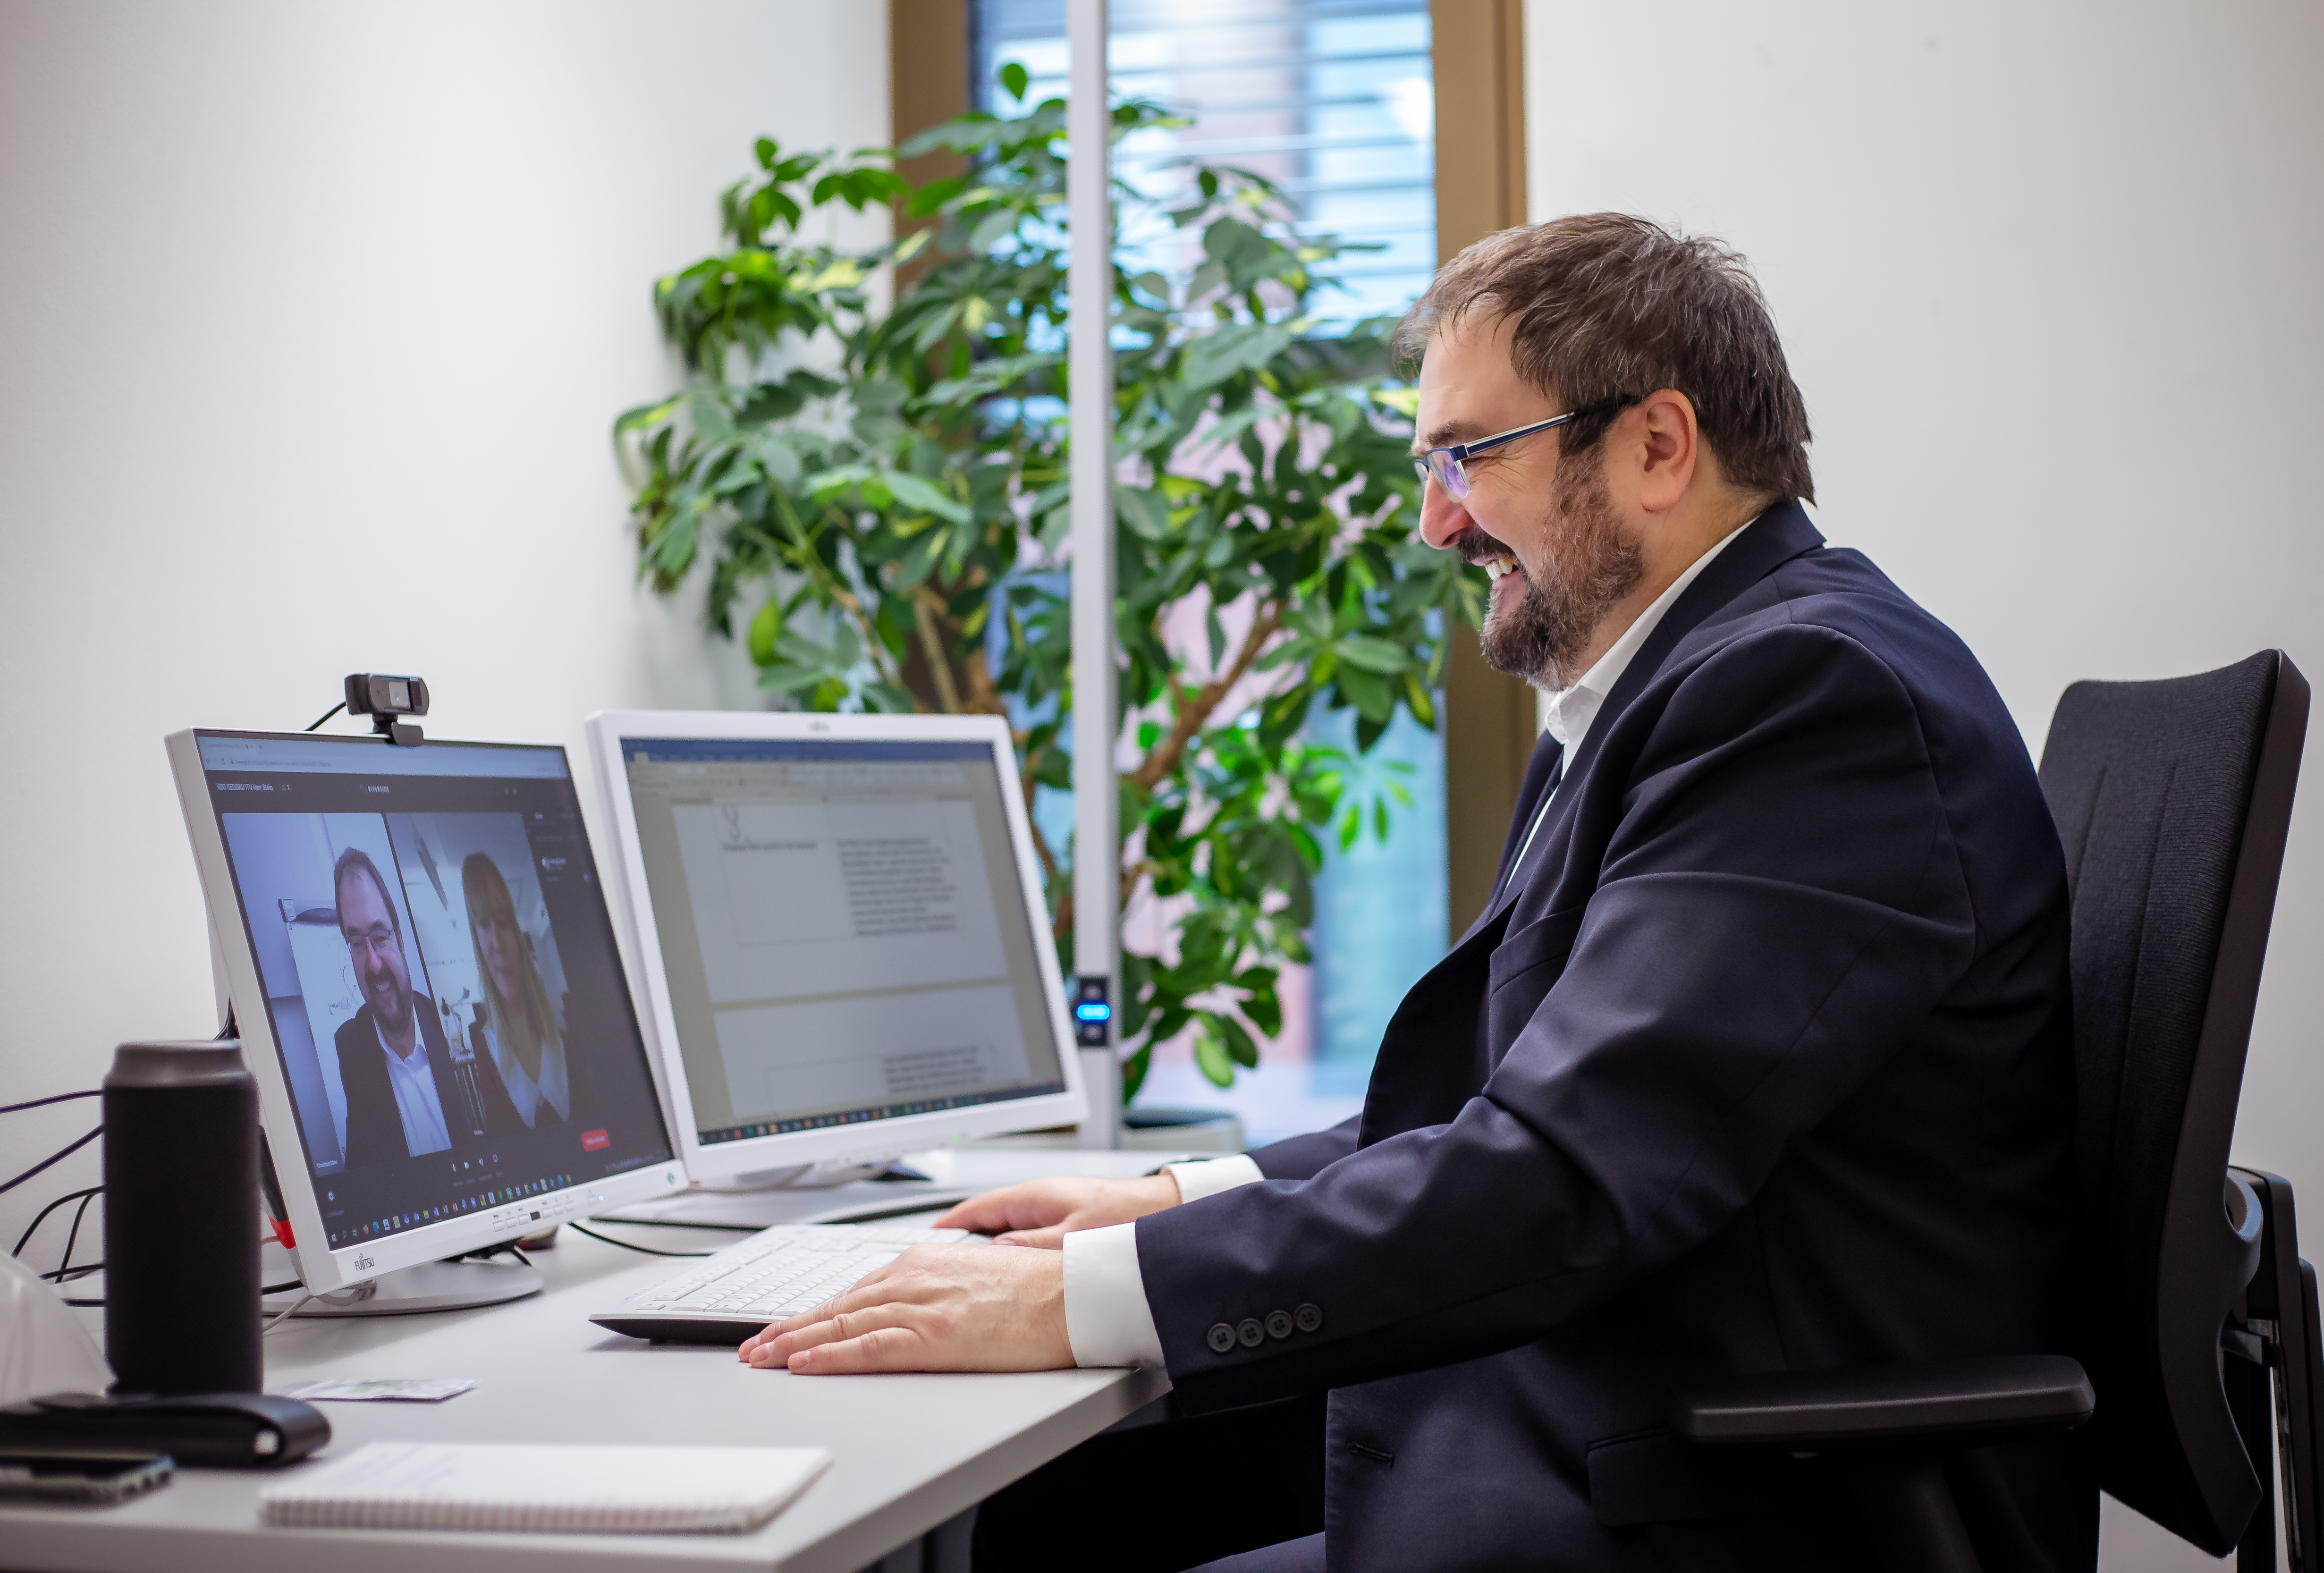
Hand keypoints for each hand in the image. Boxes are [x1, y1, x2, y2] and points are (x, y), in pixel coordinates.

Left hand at [738, 1244, 1070, 1373]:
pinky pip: (869, 1347)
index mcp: (926, 1261)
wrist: (1076, 1292)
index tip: (787, 1326)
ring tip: (762, 1357)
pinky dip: (831, 1355)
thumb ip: (940, 1282)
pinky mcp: (936, 1335)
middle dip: (790, 1327)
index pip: (855, 1289)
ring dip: (795, 1342)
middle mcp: (916, 1276)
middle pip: (838, 1305)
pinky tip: (805, 1363)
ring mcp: (923, 1305)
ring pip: (842, 1324)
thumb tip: (919, 1299)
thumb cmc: (1041, 1286)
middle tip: (754, 1346)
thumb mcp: (977, 1271)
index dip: (815, 1311)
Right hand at [931, 1173, 1181, 1247]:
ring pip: (1007, 1228)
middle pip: (986, 1219)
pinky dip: (1011, 1251)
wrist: (1167, 1211)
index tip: (925, 1242)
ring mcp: (1052, 1208)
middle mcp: (1039, 1198)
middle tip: (938, 1265)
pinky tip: (1011, 1272)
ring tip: (968, 1274)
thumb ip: (1028, 1249)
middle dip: (961, 1240)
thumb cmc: (1126, 1218)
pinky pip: (1026, 1235)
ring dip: (987, 1247)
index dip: (947, 1226)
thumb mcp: (1069, 1241)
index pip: (975, 1208)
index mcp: (1033, 1196)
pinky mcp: (1067, 1220)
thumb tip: (990, 1256)